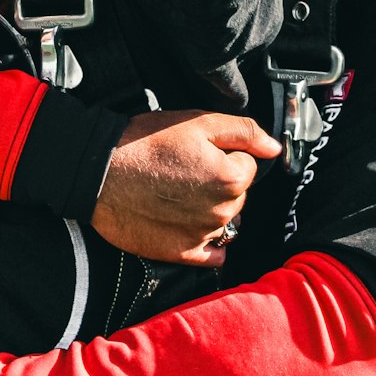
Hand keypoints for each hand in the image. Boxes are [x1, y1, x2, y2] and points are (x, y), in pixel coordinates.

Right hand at [90, 110, 280, 265]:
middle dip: (219, 181)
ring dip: (210, 207)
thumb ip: (244, 132)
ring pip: (224, 219)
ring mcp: (202, 236)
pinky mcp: (181, 253)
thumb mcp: (197, 122)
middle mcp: (222, 213)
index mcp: (229, 179)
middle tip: (185, 168)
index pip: (248, 166)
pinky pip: (212, 252)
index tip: (199, 150)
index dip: (225, 154)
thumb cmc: (145, 143)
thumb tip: (275, 147)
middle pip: (237, 194)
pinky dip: (206, 240)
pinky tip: (186, 222)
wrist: (99, 172)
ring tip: (178, 191)